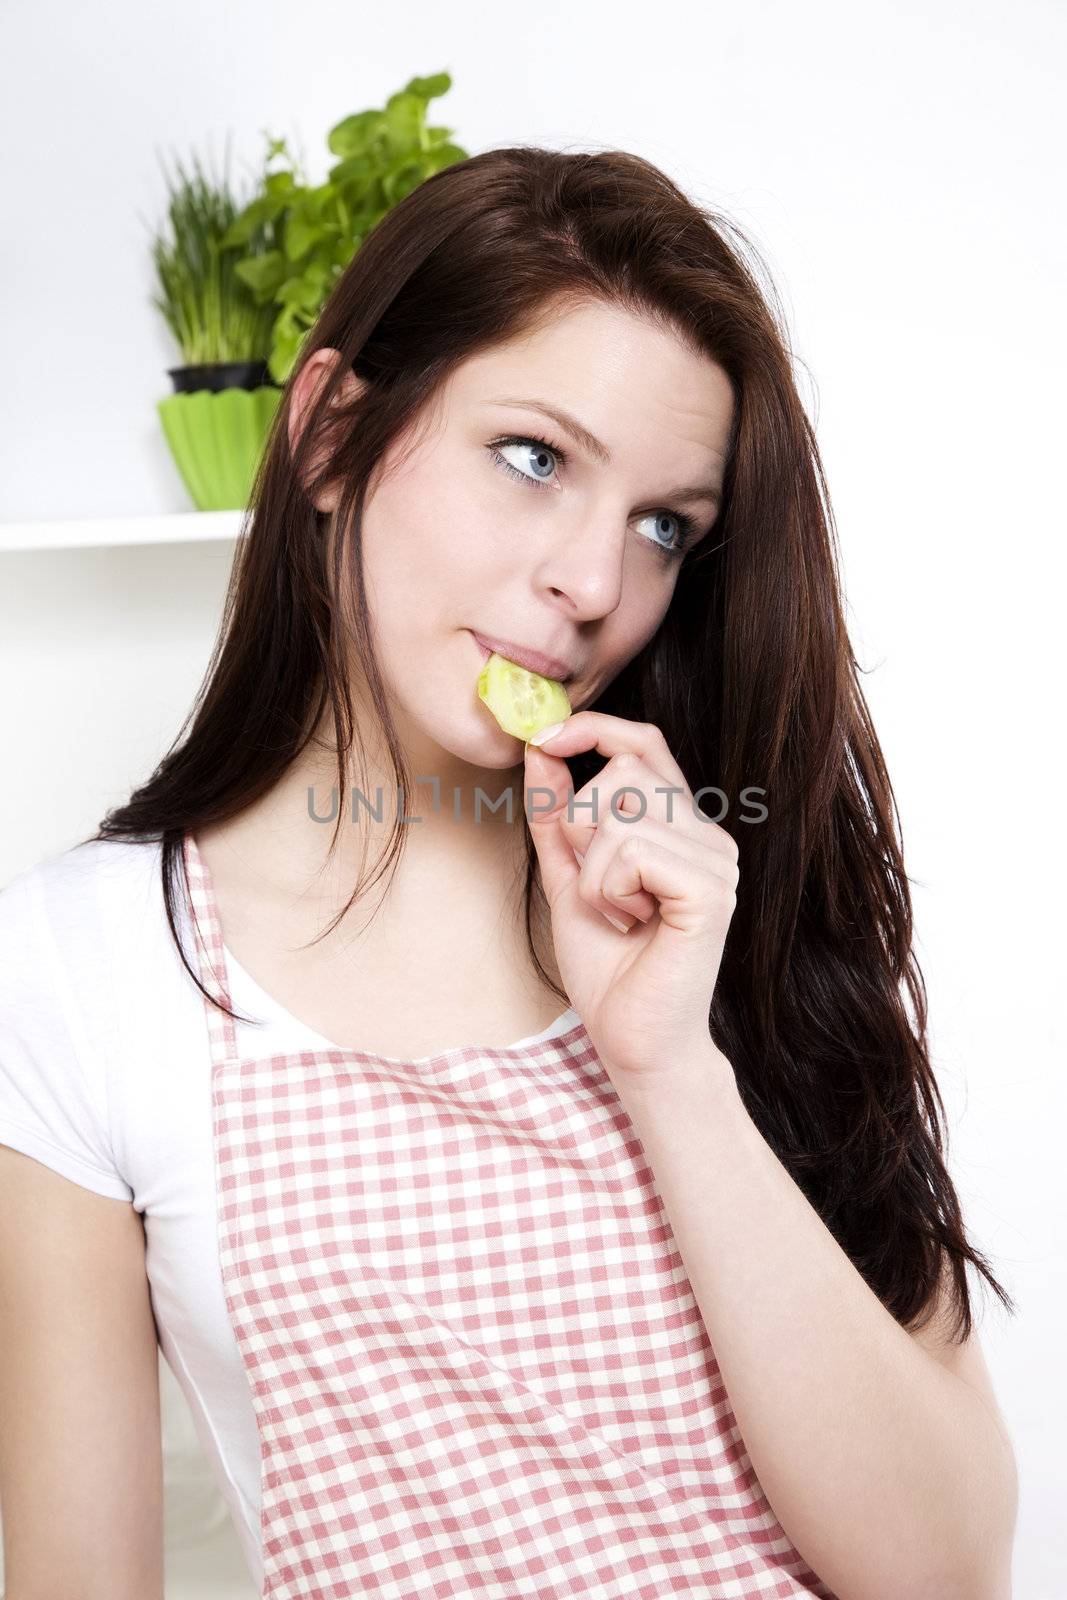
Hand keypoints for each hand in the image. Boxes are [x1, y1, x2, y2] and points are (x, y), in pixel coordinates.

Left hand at [523, 711, 737, 1083]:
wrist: (633, 1040)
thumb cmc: (609, 967)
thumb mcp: (568, 877)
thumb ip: (555, 816)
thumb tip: (538, 750)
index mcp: (680, 825)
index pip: (643, 744)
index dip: (594, 729)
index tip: (544, 741)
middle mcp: (707, 834)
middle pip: (620, 774)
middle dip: (579, 830)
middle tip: (599, 890)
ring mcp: (715, 859)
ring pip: (619, 813)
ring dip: (593, 872)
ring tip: (617, 913)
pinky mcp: (710, 889)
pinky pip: (632, 850)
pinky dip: (609, 890)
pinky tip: (631, 924)